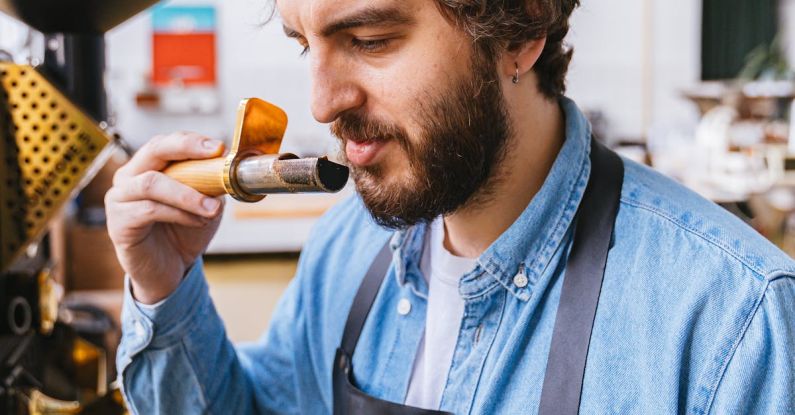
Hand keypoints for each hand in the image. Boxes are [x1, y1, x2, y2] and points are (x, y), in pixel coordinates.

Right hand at [105, 132, 224, 303]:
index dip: (191, 141)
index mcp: (147, 166)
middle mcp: (128, 177)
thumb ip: (210, 184)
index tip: (218, 147)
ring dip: (188, 194)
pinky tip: (198, 221)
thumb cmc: (185, 231)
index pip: (166, 143)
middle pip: (153, 151)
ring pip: (152, 183)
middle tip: (214, 155)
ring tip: (213, 208)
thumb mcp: (205, 203)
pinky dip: (180, 214)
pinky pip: (149, 210)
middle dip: (186, 149)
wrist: (171, 269)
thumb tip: (230, 165)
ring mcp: (119, 199)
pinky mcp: (118, 223)